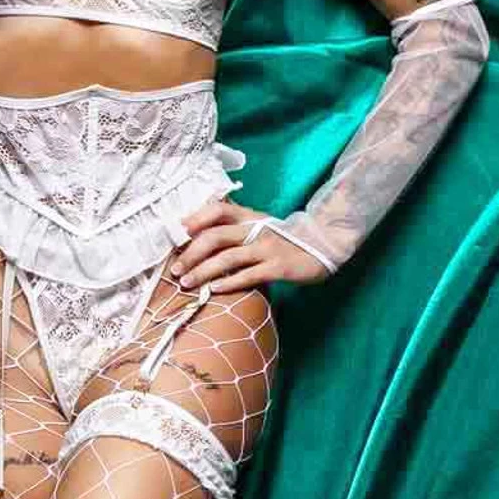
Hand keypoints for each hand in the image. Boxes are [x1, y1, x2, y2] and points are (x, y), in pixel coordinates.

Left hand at [169, 197, 329, 292]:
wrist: (322, 245)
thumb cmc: (282, 238)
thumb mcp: (259, 225)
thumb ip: (234, 227)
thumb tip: (197, 233)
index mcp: (248, 216)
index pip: (217, 210)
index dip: (195, 218)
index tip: (176, 232)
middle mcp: (255, 229)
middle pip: (215, 237)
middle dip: (191, 254)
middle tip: (175, 270)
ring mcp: (267, 248)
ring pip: (227, 258)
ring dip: (203, 272)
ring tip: (187, 283)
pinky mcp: (278, 267)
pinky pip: (248, 275)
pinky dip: (229, 282)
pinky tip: (214, 289)